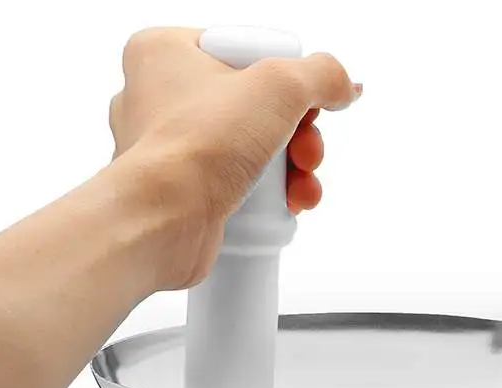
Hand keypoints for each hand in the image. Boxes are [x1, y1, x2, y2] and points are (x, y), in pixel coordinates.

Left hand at [108, 27, 359, 288]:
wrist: (164, 221)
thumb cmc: (198, 145)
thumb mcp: (280, 87)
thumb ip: (321, 76)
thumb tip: (343, 85)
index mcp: (164, 51)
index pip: (245, 54)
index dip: (284, 83)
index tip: (302, 106)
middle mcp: (158, 97)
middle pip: (254, 107)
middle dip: (296, 136)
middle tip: (307, 153)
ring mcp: (170, 150)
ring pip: (250, 151)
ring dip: (290, 171)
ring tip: (301, 186)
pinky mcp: (184, 194)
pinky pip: (238, 188)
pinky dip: (269, 200)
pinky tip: (285, 207)